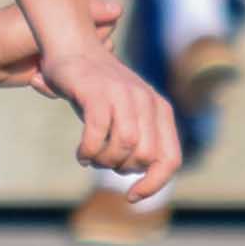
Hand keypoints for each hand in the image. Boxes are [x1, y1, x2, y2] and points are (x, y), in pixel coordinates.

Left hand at [0, 0, 121, 88]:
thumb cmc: (12, 30)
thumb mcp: (50, 22)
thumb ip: (86, 15)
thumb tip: (119, 9)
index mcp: (70, 19)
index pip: (105, 30)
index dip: (97, 39)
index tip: (83, 43)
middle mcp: (65, 38)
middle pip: (97, 57)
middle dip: (84, 64)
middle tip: (63, 60)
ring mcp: (55, 59)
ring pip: (82, 78)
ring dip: (67, 79)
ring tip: (42, 68)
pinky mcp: (45, 78)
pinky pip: (63, 90)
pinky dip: (52, 89)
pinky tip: (34, 80)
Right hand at [38, 42, 180, 200]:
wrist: (73, 49)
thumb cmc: (98, 91)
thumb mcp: (127, 116)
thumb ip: (140, 142)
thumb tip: (143, 184)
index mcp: (160, 110)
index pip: (171, 159)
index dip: (154, 184)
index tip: (132, 196)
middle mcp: (147, 101)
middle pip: (145, 157)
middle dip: (122, 169)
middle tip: (104, 161)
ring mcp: (124, 95)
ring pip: (124, 147)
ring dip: (104, 161)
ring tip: (91, 157)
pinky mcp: (98, 93)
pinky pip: (98, 134)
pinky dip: (88, 151)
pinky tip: (81, 154)